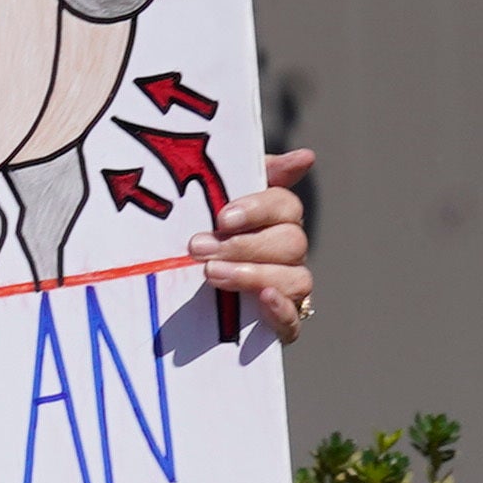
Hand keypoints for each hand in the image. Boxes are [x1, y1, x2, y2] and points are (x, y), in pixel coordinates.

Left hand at [201, 145, 318, 346]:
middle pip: (291, 243)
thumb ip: (256, 174)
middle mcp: (289, 253)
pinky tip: (262, 300)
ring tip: (212, 273)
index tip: (222, 218)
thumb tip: (306, 157)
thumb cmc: (203, 234)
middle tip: (199, 248)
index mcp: (277, 220)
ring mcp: (289, 289)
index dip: (258, 210)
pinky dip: (282, 310)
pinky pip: (295, 321)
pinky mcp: (281, 324)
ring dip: (255, 275)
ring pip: (297, 279)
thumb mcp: (219, 199)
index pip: (286, 206)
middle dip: (244, 246)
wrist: (175, 293)